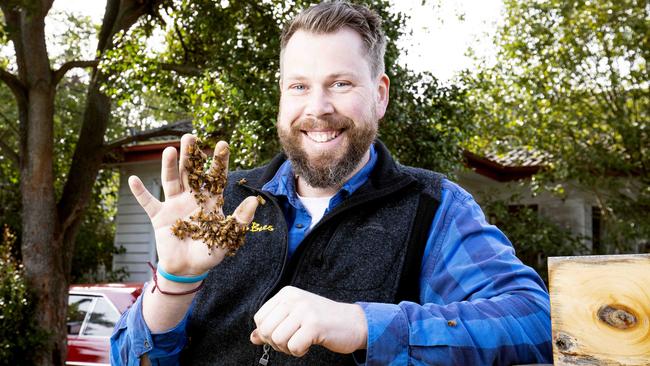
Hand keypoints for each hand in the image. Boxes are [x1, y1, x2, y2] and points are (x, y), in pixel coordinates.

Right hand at [128, 134, 258, 275]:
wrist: (189, 269)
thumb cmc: (211, 252)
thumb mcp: (229, 236)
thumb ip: (240, 218)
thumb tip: (254, 200)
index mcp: (211, 200)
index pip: (216, 177)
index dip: (219, 161)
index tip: (223, 144)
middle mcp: (192, 198)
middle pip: (191, 172)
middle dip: (191, 155)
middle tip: (191, 136)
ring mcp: (174, 205)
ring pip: (171, 181)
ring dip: (169, 166)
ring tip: (169, 150)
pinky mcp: (159, 216)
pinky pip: (148, 202)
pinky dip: (140, 192)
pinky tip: (133, 179)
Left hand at [250, 286, 367, 356]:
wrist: (354, 322)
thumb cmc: (323, 320)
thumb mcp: (295, 317)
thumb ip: (274, 325)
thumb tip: (253, 337)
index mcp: (286, 294)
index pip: (259, 317)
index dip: (267, 333)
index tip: (284, 334)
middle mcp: (293, 299)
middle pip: (266, 330)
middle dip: (276, 343)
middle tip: (293, 341)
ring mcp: (304, 310)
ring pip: (278, 339)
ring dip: (288, 348)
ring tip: (302, 341)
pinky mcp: (314, 324)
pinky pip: (293, 347)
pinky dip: (300, 352)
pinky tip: (310, 344)